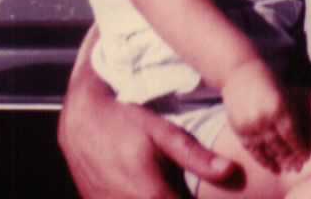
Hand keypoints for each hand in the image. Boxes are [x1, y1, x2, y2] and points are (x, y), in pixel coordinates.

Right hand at [58, 28, 235, 197]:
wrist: (79, 121)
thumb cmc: (124, 121)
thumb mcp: (161, 131)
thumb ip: (195, 155)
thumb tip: (231, 171)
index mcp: (154, 198)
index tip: (217, 196)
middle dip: (179, 195)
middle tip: (181, 181)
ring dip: (163, 196)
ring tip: (168, 181)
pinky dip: (142, 197)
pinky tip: (145, 184)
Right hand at [220, 59, 310, 174]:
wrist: (239, 71)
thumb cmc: (268, 80)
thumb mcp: (284, 94)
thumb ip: (291, 115)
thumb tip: (302, 139)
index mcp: (279, 107)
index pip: (293, 136)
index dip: (300, 149)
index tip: (306, 158)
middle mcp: (264, 118)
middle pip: (280, 146)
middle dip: (290, 159)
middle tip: (297, 168)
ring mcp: (250, 125)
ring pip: (266, 151)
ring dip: (276, 162)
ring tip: (284, 170)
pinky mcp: (239, 129)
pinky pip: (252, 150)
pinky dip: (261, 159)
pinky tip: (269, 165)